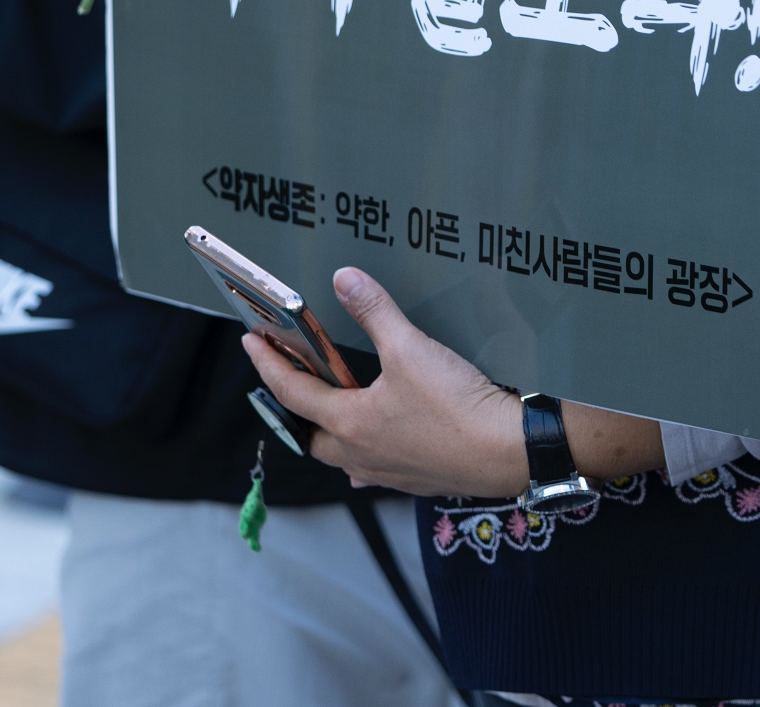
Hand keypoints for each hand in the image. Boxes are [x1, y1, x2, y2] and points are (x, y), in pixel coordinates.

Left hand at [245, 267, 526, 496]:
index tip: (251, 343)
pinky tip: (379, 443)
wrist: (508, 452)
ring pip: (342, 457)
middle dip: (296, 408)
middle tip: (293, 379)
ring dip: (331, 432)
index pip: (291, 391)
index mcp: (349, 423)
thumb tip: (346, 279)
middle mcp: (360, 455)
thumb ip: (375, 311)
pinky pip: (374, 470)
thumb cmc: (458, 407)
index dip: (267, 363)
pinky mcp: (415, 479)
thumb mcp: (410, 347)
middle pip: (311, 434)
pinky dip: (366, 454)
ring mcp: (387, 472)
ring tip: (334, 407)